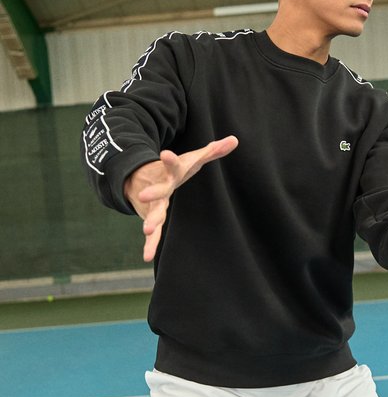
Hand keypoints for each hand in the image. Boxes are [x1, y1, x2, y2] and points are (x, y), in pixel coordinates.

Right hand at [124, 136, 238, 261]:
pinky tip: (147, 256)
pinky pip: (153, 233)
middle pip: (158, 190)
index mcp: (172, 173)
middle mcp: (161, 188)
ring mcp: (154, 204)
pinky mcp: (152, 217)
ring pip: (153, 214)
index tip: (164, 154)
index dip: (170, 160)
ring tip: (147, 230)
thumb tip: (235, 140)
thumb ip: (213, 151)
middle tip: (145, 195)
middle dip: (152, 193)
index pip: (172, 165)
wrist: (143, 176)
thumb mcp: (193, 158)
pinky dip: (150, 244)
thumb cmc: (177, 169)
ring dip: (150, 222)